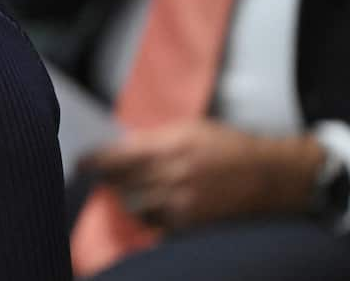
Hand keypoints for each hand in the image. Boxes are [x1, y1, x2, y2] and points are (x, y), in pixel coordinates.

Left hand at [81, 120, 324, 231]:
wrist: (270, 175)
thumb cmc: (228, 145)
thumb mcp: (189, 128)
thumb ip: (153, 138)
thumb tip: (119, 146)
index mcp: (170, 144)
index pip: (118, 155)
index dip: (93, 160)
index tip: (80, 163)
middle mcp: (173, 173)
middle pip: (121, 181)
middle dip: (108, 179)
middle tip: (103, 176)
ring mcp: (182, 200)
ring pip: (134, 203)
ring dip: (128, 197)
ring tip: (131, 190)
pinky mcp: (192, 222)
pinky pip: (155, 221)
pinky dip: (149, 214)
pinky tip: (153, 206)